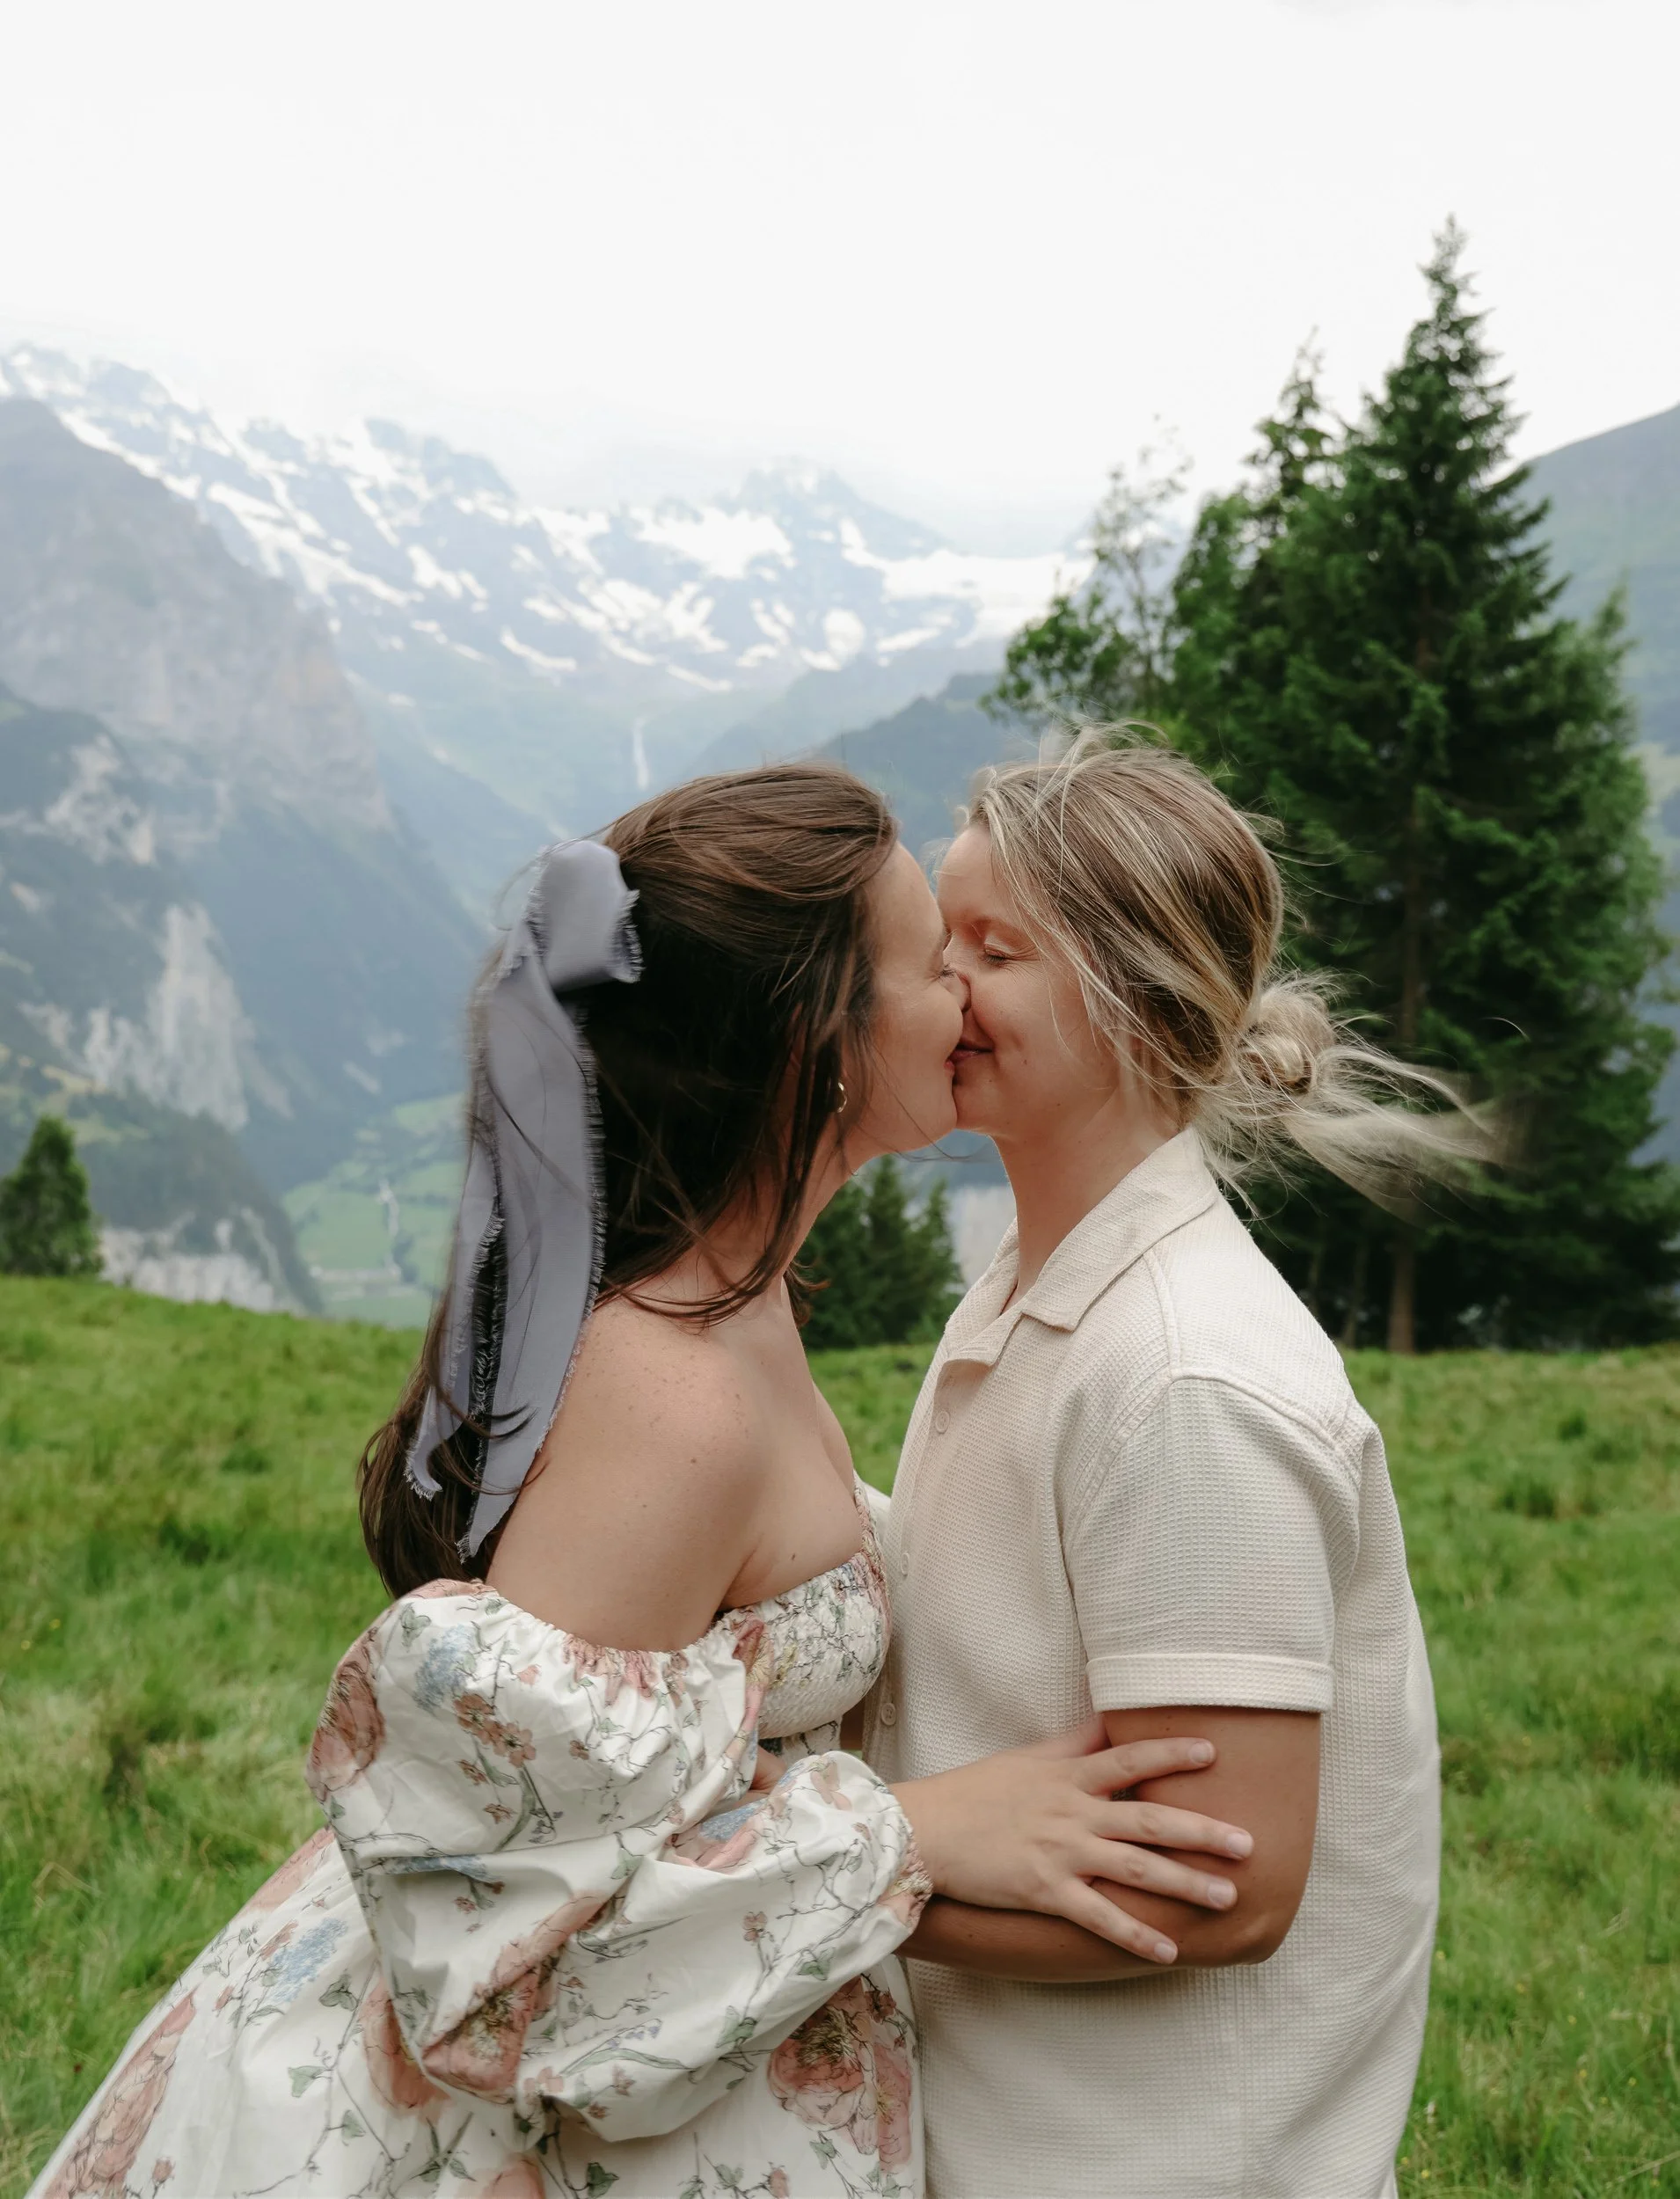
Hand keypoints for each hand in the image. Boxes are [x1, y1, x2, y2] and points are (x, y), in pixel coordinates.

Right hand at [891, 1724, 1253, 1963]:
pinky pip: (1099, 1918)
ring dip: (1186, 1884)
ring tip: (1227, 1897)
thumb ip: (1073, 1743)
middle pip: (1149, 1819)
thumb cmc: (976, 1791)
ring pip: (1136, 1869)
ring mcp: (1061, 1854)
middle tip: (1248, 1844)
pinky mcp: (1045, 1892)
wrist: (925, 1830)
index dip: (1172, 1754)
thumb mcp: (1027, 1758)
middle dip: (1202, 1831)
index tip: (1214, 1753)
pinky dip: (1135, 1935)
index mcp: (1068, 1777)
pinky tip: (1169, 1951)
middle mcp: (1072, 1813)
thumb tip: (1110, 1718)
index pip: (1129, 1758)